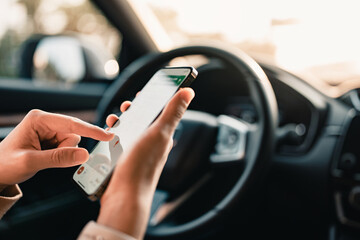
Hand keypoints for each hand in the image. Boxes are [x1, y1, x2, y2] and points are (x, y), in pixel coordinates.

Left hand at [0, 110, 113, 185]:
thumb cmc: (5, 164)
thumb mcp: (31, 162)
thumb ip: (59, 158)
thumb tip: (85, 155)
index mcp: (39, 119)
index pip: (72, 123)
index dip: (92, 130)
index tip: (108, 136)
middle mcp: (45, 121)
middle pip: (73, 134)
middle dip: (66, 149)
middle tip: (47, 158)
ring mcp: (48, 130)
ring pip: (72, 142)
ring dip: (63, 153)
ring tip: (42, 158)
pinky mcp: (50, 139)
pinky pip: (67, 147)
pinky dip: (61, 155)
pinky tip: (44, 158)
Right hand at [97, 88, 194, 238]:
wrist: (125, 195)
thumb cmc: (143, 165)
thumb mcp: (160, 133)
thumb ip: (173, 112)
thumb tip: (188, 92)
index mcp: (162, 136)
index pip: (159, 113)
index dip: (151, 101)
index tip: (142, 93)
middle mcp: (150, 144)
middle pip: (141, 120)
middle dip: (132, 110)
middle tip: (126, 108)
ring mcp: (135, 152)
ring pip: (127, 130)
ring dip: (120, 122)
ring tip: (113, 121)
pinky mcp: (122, 159)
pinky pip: (117, 142)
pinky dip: (111, 135)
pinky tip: (107, 135)